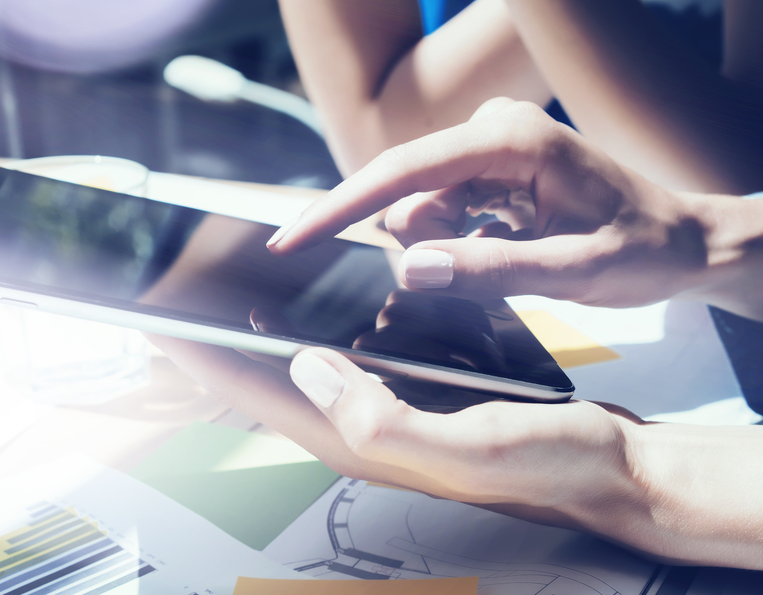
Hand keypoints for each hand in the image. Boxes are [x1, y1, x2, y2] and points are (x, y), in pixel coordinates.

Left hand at [150, 332, 650, 549]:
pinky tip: (308, 308)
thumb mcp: (468, 445)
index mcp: (360, 440)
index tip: (154, 318)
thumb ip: (380, 416)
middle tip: (173, 296)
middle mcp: (360, 428)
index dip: (202, 358)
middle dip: (214, 344)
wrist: (608, 467)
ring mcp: (382, 411)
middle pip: (264, 383)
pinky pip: (342, 359)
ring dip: (254, 336)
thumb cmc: (550, 460)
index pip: (257, 396)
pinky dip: (310, 332)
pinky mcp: (407, 394)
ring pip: (297, 369)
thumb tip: (306, 365)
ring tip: (218, 295)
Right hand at [268, 99, 762, 323]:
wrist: (684, 240)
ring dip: (440, 250)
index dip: (338, 208)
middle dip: (408, 244)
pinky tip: (502, 256)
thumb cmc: (641, 249)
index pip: (402, 171)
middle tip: (476, 274)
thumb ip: (488, 268)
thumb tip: (405, 265)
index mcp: (510, 140)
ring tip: (513, 264)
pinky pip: (441, 212)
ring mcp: (489, 148)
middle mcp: (492, 130)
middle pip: (405, 191)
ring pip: (420, 208)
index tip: (288, 241)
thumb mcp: (574, 270)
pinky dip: (451, 245)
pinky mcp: (489, 170)